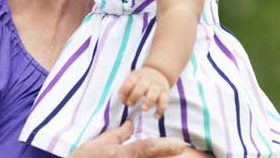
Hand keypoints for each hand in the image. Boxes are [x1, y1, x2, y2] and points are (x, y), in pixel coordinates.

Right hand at [69, 120, 185, 157]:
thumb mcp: (99, 143)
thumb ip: (118, 134)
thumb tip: (130, 125)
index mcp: (123, 153)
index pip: (149, 147)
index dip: (166, 146)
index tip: (180, 144)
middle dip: (166, 154)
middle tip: (177, 148)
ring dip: (157, 156)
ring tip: (169, 151)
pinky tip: (154, 155)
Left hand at [119, 67, 169, 116]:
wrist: (158, 72)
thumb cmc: (142, 79)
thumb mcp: (133, 79)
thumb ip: (126, 89)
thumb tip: (123, 100)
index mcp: (137, 76)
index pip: (130, 81)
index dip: (125, 90)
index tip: (122, 100)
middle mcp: (148, 80)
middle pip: (142, 86)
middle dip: (135, 96)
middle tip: (130, 104)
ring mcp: (157, 86)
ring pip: (154, 92)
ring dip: (148, 101)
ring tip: (143, 108)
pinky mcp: (165, 93)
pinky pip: (164, 101)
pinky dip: (161, 109)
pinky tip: (156, 116)